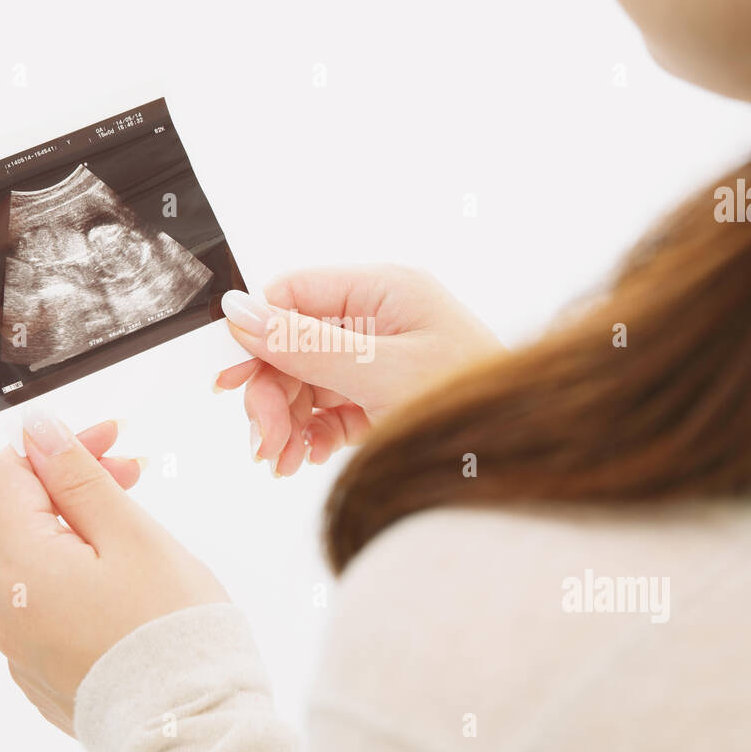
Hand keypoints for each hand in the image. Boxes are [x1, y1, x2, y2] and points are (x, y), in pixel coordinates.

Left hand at [0, 413, 227, 734]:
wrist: (192, 723)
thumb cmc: (170, 631)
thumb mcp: (131, 534)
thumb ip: (79, 478)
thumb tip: (38, 433)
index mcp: (21, 568)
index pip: (4, 476)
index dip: (54, 446)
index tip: (106, 439)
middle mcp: (5, 609)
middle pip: (8, 514)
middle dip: (62, 481)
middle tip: (126, 472)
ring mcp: (19, 643)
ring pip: (23, 557)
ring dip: (67, 524)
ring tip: (128, 521)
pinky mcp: (39, 667)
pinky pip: (37, 600)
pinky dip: (67, 570)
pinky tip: (116, 572)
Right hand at [214, 265, 503, 475]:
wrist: (521, 457)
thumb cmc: (469, 402)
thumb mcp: (379, 372)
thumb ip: (305, 344)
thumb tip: (238, 311)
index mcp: (384, 290)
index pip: (294, 296)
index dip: (255, 336)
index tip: (229, 384)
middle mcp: (380, 319)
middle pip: (293, 344)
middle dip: (270, 394)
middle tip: (262, 441)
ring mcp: (381, 360)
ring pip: (306, 382)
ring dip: (285, 421)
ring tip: (279, 461)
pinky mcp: (383, 399)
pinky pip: (328, 410)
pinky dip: (309, 435)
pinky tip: (302, 459)